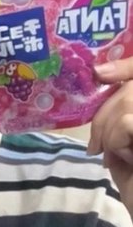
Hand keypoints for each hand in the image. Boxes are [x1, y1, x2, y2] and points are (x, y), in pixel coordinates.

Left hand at [89, 55, 132, 215]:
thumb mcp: (123, 144)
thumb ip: (118, 113)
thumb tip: (102, 73)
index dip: (125, 66)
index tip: (99, 72)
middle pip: (129, 88)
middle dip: (104, 116)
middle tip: (97, 146)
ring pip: (126, 104)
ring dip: (110, 133)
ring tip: (120, 157)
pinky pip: (126, 122)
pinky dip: (117, 142)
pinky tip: (129, 160)